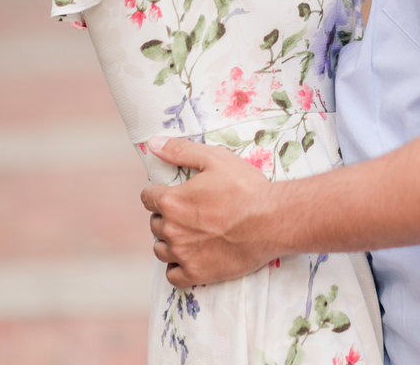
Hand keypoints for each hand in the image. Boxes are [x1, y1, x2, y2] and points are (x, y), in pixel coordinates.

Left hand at [141, 137, 276, 286]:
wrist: (271, 221)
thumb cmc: (245, 187)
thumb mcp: (215, 158)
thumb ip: (180, 150)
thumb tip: (153, 144)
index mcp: (172, 201)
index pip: (148, 198)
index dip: (159, 193)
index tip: (174, 193)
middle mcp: (172, 230)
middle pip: (155, 223)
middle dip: (167, 215)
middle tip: (189, 211)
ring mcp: (183, 254)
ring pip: (161, 249)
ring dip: (169, 240)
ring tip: (189, 233)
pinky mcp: (196, 273)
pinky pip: (172, 274)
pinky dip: (177, 266)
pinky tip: (190, 255)